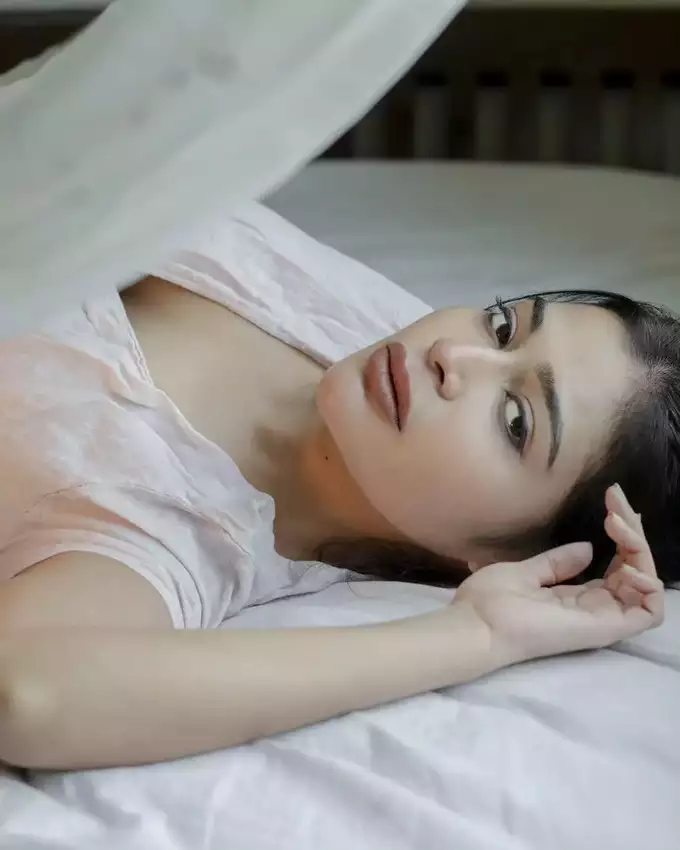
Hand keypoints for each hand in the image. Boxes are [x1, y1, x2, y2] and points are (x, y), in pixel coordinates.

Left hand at [452, 485, 664, 665]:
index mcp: (575, 597)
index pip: (616, 566)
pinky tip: (628, 563)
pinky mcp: (604, 629)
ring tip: (618, 525)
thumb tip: (588, 548)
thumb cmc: (490, 600)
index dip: (621, 534)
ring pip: (645, 586)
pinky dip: (649, 586)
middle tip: (616, 501)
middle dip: (633, 532)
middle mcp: (593, 608)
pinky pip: (648, 614)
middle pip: (634, 570)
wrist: (475, 624)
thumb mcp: (525, 571)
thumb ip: (557, 563)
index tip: (610, 501)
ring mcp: (600, 619)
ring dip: (640, 551)